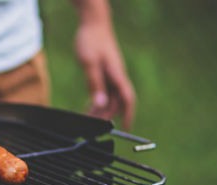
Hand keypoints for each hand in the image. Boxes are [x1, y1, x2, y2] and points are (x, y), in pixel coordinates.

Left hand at [73, 2, 135, 129]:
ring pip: (110, 98)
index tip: (126, 128)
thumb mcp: (89, 63)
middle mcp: (117, 76)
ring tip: (88, 119)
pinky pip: (104, 91)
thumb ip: (95, 84)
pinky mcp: (105, 72)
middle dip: (106, 116)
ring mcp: (112, 74)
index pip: (127, 99)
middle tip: (92, 126)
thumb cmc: (91, 40)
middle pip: (116, 102)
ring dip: (101, 109)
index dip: (128, 114)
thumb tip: (100, 104)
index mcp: (117, 74)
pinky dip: (98, 100)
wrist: (93, 23)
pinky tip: (89, 107)